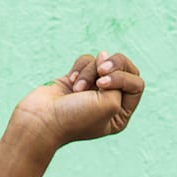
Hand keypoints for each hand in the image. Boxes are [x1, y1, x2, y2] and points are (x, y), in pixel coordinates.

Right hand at [10, 51, 144, 153]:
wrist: (40, 120)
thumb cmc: (74, 118)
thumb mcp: (110, 104)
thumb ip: (119, 79)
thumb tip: (105, 56)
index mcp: (120, 115)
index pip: (136, 85)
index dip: (123, 78)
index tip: (102, 85)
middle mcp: (108, 102)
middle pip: (124, 69)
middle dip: (112, 66)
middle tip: (100, 70)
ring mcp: (91, 91)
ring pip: (102, 63)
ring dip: (90, 71)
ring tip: (76, 87)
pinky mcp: (76, 80)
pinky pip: (86, 61)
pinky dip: (79, 68)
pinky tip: (69, 81)